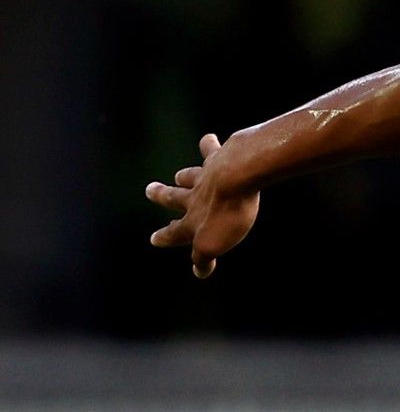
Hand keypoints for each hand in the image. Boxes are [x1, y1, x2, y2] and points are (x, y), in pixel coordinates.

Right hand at [146, 133, 260, 278]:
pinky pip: (212, 151)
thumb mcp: (214, 244)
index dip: (166, 237)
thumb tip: (199, 272)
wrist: (237, 177)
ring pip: (190, 176)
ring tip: (178, 175)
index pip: (175, 233)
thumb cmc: (227, 214)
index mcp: (192, 221)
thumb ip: (204, 257)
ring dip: (184, 176)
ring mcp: (206, 176)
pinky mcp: (220, 159)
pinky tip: (209, 139)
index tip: (154, 239)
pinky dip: (209, 146)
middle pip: (174, 197)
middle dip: (162, 196)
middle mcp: (195, 197)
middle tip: (150, 190)